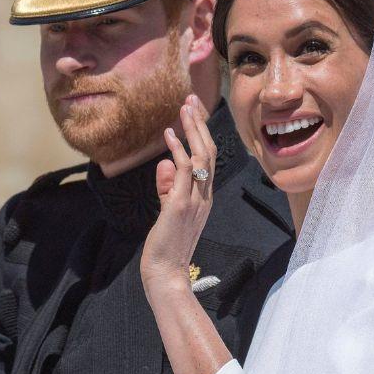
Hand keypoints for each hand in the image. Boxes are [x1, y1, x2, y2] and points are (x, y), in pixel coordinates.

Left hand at [141, 95, 216, 295]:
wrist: (166, 273)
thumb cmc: (165, 247)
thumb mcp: (167, 212)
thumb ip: (167, 187)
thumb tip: (165, 162)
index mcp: (204, 198)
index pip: (208, 160)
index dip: (202, 134)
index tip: (194, 112)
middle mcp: (204, 197)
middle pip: (209, 152)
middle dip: (201, 123)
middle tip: (192, 99)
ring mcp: (195, 201)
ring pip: (201, 157)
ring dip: (192, 130)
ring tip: (184, 107)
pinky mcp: (180, 206)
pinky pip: (184, 172)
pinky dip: (178, 150)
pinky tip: (169, 134)